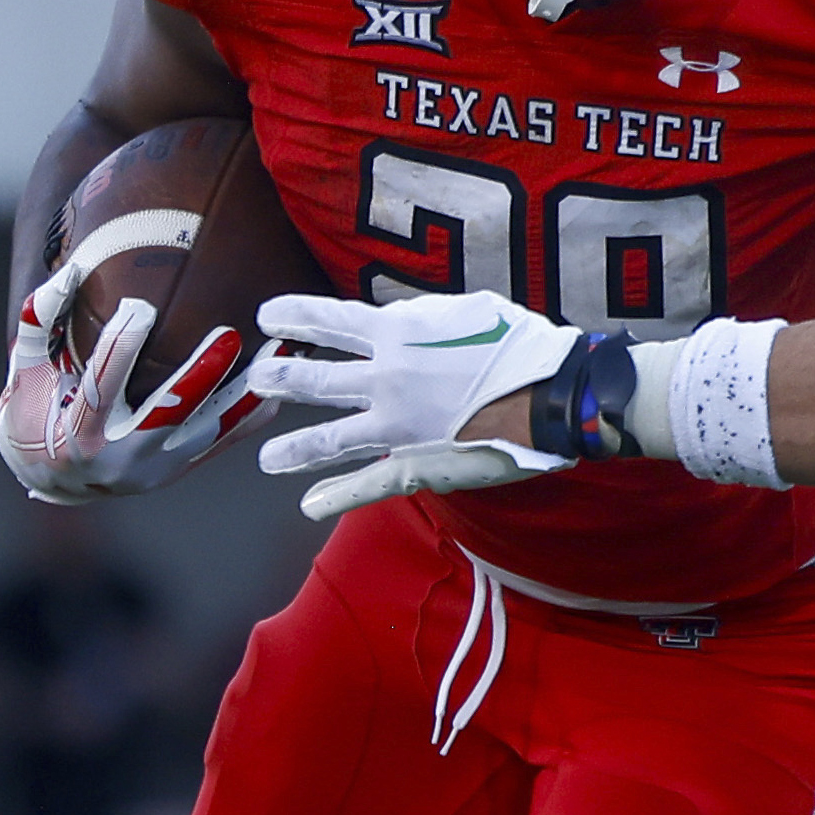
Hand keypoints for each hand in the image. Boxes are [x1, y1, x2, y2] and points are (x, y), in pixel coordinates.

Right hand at [0, 214, 263, 504]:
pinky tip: (279, 383)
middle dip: (200, 375)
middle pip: (167, 413)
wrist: (55, 482)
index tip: (139, 306)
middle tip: (228, 334)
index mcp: (80, 432)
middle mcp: (123, 456)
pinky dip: (253, 413)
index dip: (121, 345)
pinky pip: (226, 440)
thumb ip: (39, 323)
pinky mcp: (182, 468)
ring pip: (210, 429)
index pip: (103, 384)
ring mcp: (158, 466)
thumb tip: (71, 269)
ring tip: (278, 353)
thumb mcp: (24, 373)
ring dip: (246, 392)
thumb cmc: (33, 417)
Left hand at [252, 290, 581, 519]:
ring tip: (267, 457)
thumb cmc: (522, 346)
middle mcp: (386, 378)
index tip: (269, 317)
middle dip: (282, 378)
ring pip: (330, 438)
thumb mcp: (468, 310)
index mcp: (398, 333)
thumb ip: (426, 317)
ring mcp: (396, 425)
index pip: (329, 321)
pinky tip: (310, 504)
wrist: (553, 395)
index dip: (295, 317)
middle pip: (317, 379)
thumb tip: (404, 318)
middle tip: (261, 379)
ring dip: (294, 448)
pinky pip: (369, 483)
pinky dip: (337, 496)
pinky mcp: (416, 463)